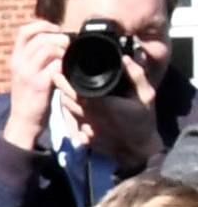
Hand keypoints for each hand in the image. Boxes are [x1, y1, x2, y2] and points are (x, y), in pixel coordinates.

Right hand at [3, 19, 67, 149]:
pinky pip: (56, 65)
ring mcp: (28, 74)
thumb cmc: (28, 96)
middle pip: (41, 38)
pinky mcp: (39, 84)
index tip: (55, 30)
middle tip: (67, 48)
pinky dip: (65, 66)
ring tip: (67, 60)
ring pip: (49, 49)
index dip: (42, 25)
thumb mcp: (24, 73)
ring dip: (63, 51)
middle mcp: (19, 63)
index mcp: (15, 58)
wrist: (23, 120)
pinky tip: (66, 72)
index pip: (24, 31)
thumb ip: (34, 58)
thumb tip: (55, 41)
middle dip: (59, 39)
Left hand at [71, 45, 164, 169]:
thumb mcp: (146, 95)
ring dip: (64, 100)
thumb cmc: (144, 120)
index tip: (61, 71)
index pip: (77, 92)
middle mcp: (92, 118)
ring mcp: (87, 129)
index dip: (66, 83)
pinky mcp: (85, 138)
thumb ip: (137, 75)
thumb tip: (126, 57)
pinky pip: (72, 122)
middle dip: (62, 88)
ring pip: (68, 111)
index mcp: (104, 106)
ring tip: (64, 88)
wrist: (140, 149)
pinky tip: (74, 106)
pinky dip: (70, 113)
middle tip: (58, 76)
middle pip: (68, 101)